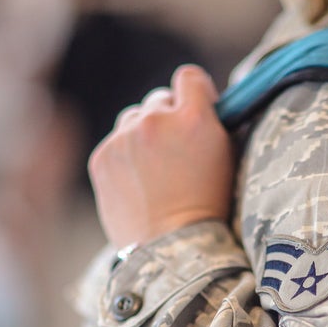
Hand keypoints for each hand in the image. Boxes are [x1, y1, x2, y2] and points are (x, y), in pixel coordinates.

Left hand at [88, 65, 233, 248]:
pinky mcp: (102, 156)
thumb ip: (211, 123)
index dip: (195, 92)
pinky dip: (125, 157)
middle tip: (175, 152)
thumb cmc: (208, 208)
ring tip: (155, 170)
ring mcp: (124, 137)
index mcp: (193, 118)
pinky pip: (115, 143)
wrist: (170, 249)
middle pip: (159, 99)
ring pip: (134, 118)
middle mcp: (156, 120)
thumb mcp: (226, 158)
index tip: (197, 109)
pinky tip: (138, 183)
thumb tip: (202, 104)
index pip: (189, 77)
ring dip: (143, 135)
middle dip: (168, 119)